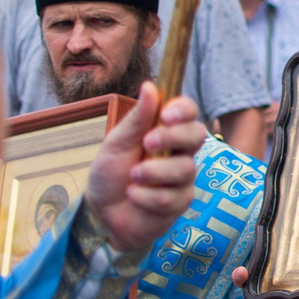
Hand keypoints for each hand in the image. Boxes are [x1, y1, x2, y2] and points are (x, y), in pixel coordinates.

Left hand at [86, 84, 206, 252]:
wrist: (102, 212)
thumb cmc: (111, 174)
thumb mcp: (117, 143)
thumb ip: (137, 118)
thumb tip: (150, 86)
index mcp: (166, 132)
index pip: (188, 112)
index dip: (183, 110)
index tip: (166, 114)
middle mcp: (180, 152)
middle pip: (197, 135)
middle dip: (173, 137)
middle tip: (147, 143)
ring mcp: (183, 179)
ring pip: (185, 169)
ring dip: (153, 172)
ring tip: (133, 178)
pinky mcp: (180, 203)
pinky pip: (173, 197)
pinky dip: (147, 196)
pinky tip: (134, 197)